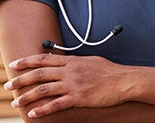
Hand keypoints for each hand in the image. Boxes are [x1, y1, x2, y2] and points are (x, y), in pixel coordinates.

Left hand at [4, 53, 128, 117]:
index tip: (14, 64)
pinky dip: (42, 110)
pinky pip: (56, 105)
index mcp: (72, 61)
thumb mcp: (91, 60)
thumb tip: (65, 59)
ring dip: (27, 96)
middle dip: (20, 80)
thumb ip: (75, 60)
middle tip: (9, 85)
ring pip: (43, 90)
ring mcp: (73, 85)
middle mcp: (70, 72)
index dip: (26, 61)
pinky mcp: (78, 98)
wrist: (125, 81)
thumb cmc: (111, 71)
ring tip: (17, 101)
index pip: (44, 59)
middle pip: (39, 74)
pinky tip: (34, 113)